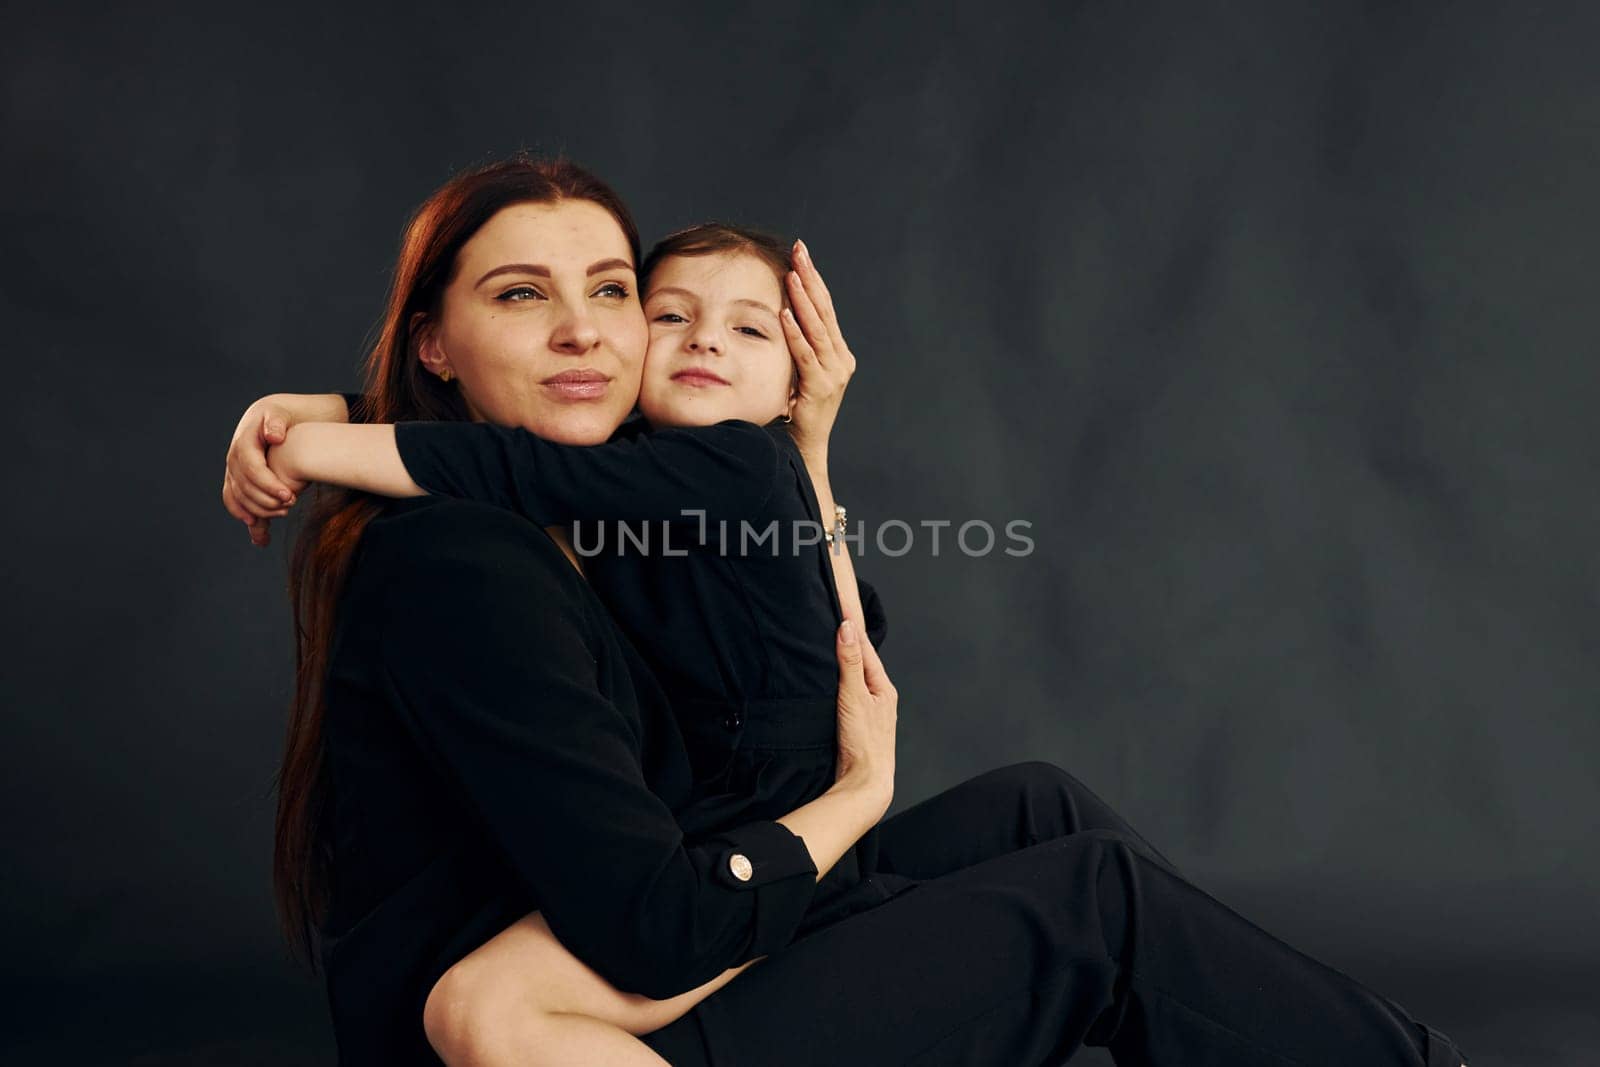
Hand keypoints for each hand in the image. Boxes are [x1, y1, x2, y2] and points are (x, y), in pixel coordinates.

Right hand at [222, 394, 311, 546]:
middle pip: (245, 486)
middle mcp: (234, 458)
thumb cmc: (281, 415)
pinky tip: (258, 533)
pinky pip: (235, 501)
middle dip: (267, 499)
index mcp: (244, 442)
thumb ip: (276, 422)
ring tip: (284, 513)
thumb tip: (274, 436)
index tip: (289, 496)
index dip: (268, 485)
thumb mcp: (280, 412)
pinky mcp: (238, 479)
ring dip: (259, 510)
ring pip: (238, 497)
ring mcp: (234, 470)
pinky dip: (245, 516)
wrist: (272, 417)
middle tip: (291, 504)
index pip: (252, 468)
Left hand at [779, 240, 855, 462]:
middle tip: (800, 250)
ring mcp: (834, 374)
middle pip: (825, 310)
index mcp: (837, 352)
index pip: (825, 308)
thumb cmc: (796, 409)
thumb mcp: (798, 371)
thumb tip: (779, 312)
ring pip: (818, 329)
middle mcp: (840, 359)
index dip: (814, 279)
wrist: (804, 446)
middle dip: (811, 278)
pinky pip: (806, 355)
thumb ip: (797, 345)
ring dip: (803, 300)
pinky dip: (796, 333)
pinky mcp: (821, 388)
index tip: (802, 253)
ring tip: (792, 274)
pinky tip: (785, 314)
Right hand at [832, 619, 895, 801]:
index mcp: (883, 687)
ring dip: (844, 658)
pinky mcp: (857, 722)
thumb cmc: (864, 745)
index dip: (851, 624)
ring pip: (855, 676)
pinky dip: (839, 678)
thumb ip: (849, 663)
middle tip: (836, 613)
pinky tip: (830, 678)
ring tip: (832, 638)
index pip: (864, 647)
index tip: (841, 601)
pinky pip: (848, 691)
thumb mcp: (854, 697)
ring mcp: (869, 710)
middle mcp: (879, 696)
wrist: (864, 784)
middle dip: (848, 638)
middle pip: (861, 660)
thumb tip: (847, 629)